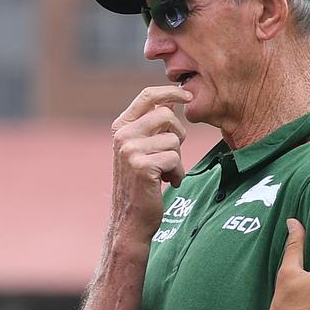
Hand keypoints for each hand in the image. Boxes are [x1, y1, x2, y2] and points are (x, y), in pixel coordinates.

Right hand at [109, 86, 191, 241]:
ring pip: (174, 140)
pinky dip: (177, 174)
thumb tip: (173, 99)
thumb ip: (153, 126)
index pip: (147, 95)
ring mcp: (130, 150)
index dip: (170, 91)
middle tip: (171, 155)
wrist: (130, 218)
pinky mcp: (141, 166)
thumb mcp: (143, 148)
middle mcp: (122, 135)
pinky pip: (174, 159)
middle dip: (178, 135)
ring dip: (177, 160)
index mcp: (121, 127)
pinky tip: (166, 183)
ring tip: (165, 174)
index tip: (187, 94)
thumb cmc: (142, 182)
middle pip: (166, 115)